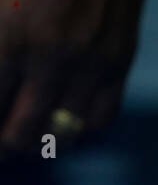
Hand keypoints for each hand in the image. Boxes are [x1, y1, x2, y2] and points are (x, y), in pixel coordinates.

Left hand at [0, 0, 148, 158]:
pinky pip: (100, 118)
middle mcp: (50, 60)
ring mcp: (90, 66)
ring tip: (28, 142)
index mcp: (8, 37)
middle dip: (4, 146)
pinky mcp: (119, 64)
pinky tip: (64, 129)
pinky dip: (80, 132)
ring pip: (63, 135)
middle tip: (0, 146)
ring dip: (41, 145)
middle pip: (21, 133)